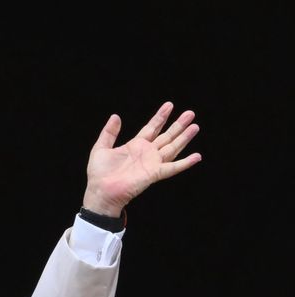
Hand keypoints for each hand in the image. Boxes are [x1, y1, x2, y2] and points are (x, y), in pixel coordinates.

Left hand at [82, 101, 201, 215]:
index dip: (160, 117)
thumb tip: (115, 116)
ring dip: (184, 138)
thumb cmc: (99, 173)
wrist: (101, 191)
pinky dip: (185, 163)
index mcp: (135, 146)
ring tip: (195, 126)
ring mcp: (152, 163)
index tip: (169, 105)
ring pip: (173, 147)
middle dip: (178, 125)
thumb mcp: (101, 147)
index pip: (151, 128)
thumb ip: (109, 132)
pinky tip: (197, 156)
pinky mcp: (154, 173)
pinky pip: (173, 167)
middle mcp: (147, 153)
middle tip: (190, 113)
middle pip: (166, 136)